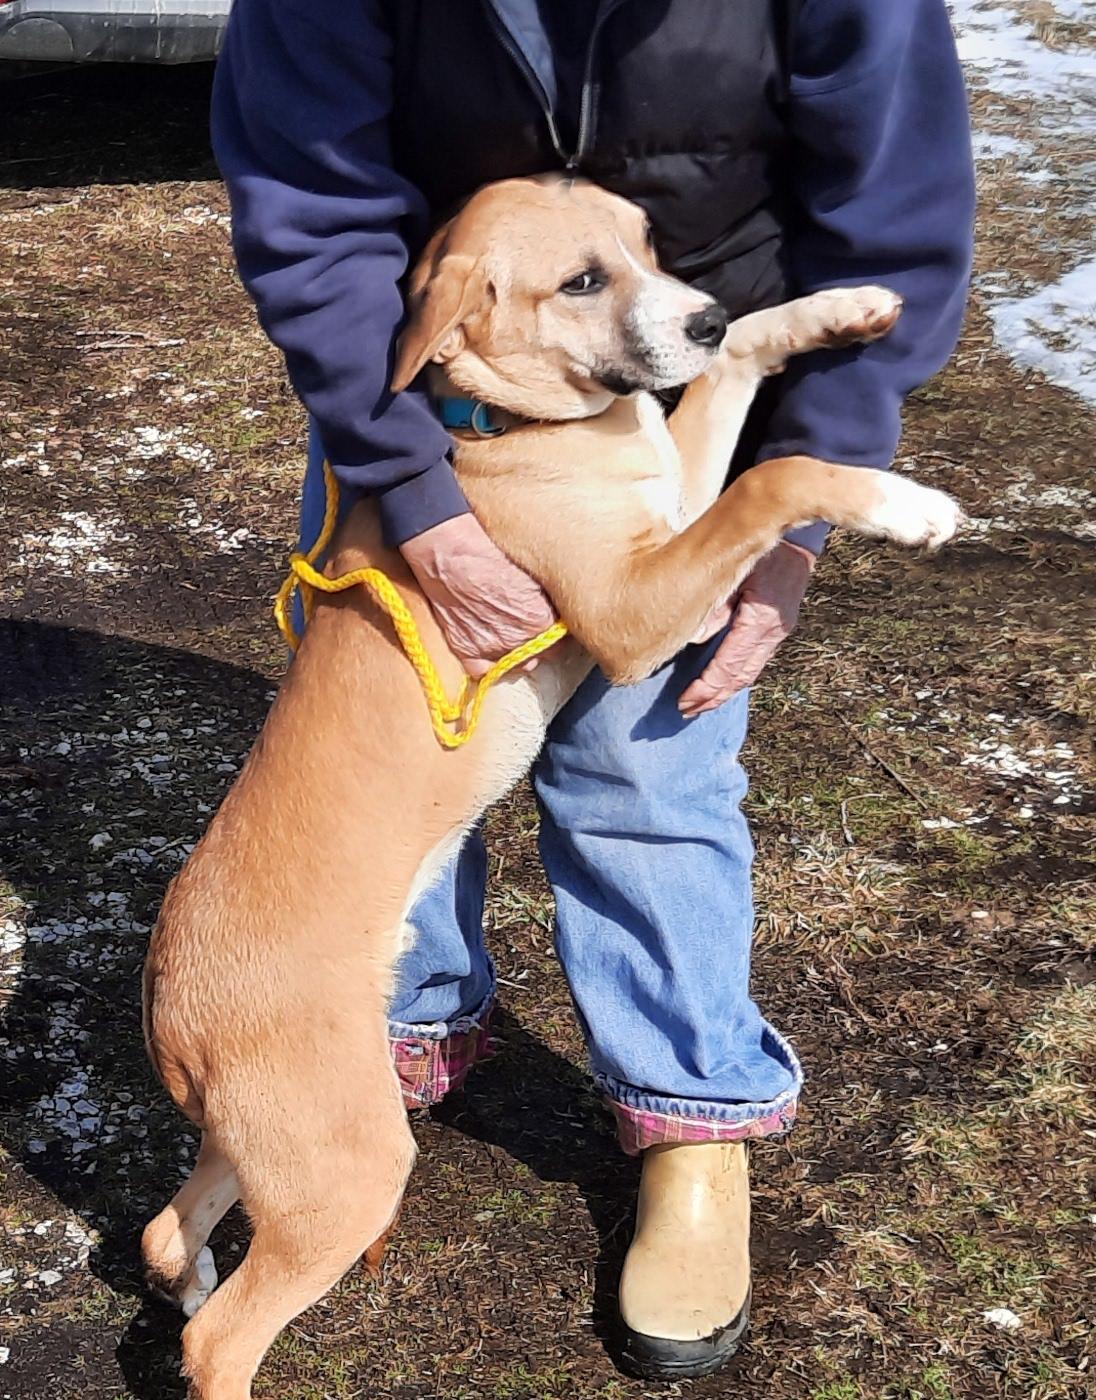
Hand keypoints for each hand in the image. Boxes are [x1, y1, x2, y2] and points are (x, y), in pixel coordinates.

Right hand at [400, 513, 557, 677]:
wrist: (449, 552)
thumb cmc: (489, 552)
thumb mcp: (532, 570)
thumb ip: (549, 597)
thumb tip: (557, 606)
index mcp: (539, 620)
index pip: (561, 638)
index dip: (558, 628)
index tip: (553, 621)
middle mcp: (518, 640)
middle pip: (543, 654)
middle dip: (541, 641)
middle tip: (532, 625)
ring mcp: (491, 648)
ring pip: (518, 664)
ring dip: (520, 652)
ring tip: (515, 634)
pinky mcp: (466, 649)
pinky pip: (483, 671)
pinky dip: (490, 664)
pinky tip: (494, 652)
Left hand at [678, 540, 815, 717]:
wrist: (799, 533)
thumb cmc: (762, 547)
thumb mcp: (734, 572)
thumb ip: (714, 606)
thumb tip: (695, 639)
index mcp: (760, 620)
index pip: (728, 666)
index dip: (706, 688)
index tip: (685, 702)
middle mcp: (773, 631)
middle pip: (741, 677)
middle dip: (713, 697)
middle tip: (687, 711)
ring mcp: (780, 630)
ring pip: (750, 672)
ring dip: (725, 690)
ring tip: (702, 702)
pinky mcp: (780, 626)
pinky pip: (756, 659)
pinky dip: (737, 674)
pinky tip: (722, 679)